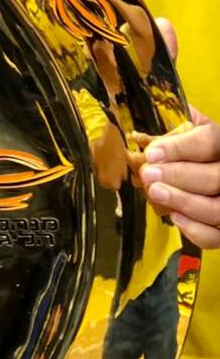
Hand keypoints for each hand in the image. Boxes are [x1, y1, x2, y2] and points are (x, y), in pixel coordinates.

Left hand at [139, 106, 219, 248]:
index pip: (208, 142)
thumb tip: (147, 122)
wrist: (209, 171)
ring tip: (155, 192)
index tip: (152, 153)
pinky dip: (195, 230)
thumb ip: (177, 124)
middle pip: (214, 178)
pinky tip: (174, 216)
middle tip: (148, 174)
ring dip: (183, 201)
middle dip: (177, 176)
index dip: (179, 148)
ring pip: (217, 209)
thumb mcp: (191, 128)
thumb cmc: (195, 148)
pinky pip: (215, 236)